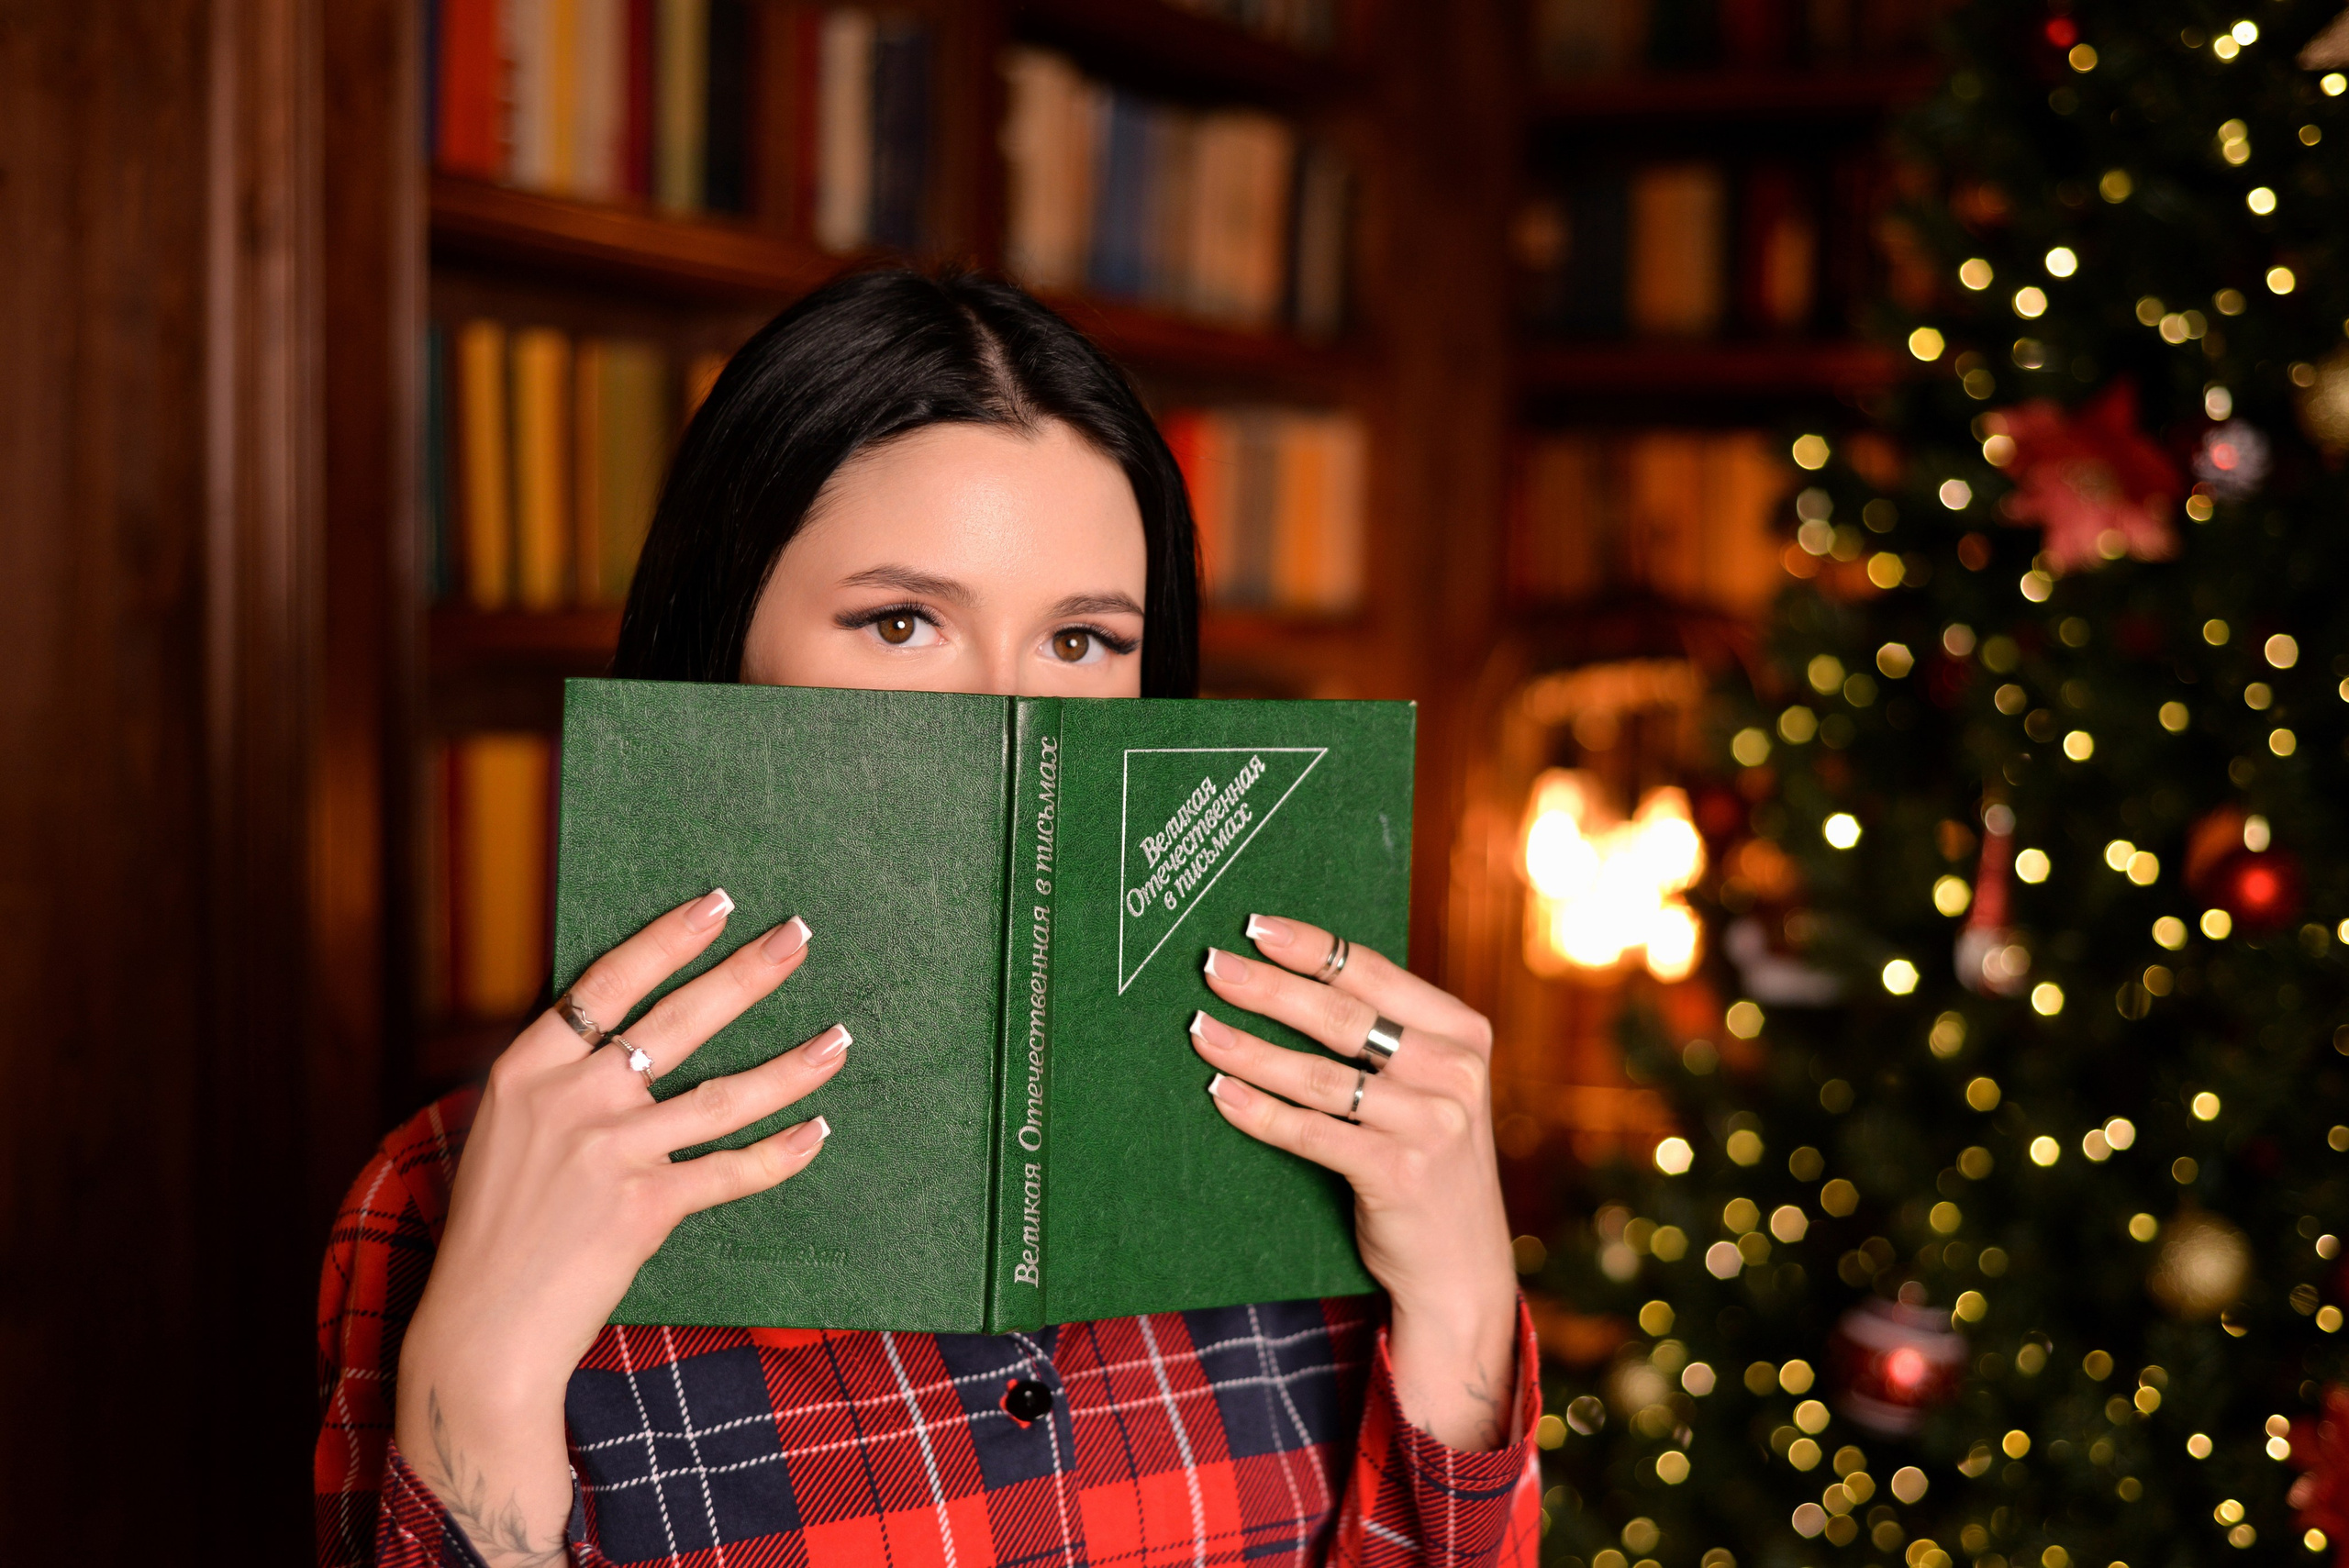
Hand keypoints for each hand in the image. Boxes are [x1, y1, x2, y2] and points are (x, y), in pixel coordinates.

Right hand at [394, 889, 846, 1566]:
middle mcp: (571, 1100)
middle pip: (677, 1020)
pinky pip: (731, 1170)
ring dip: (792, 1066)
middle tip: (797, 935)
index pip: (608, 984)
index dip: (666, 939)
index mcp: (527, 1071)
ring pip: (724, 1095)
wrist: (483, 1327)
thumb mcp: (502, 1134)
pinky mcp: (646, 1207)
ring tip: (840, 1038)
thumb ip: (556, 1084)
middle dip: (746, 973)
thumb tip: (616, 1045)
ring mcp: (612, 1151)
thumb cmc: (493, 1231)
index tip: (716, 905)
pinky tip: (818, 1132)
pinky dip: (780, 1153)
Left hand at [1191, 915, 1517, 1451]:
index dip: (1310, 947)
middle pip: (1341, 1016)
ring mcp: (1432, 1124)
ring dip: (1250, 1050)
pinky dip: (1260, 1112)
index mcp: (1463, 1033)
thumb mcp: (1431, 1087)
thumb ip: (1390, 1036)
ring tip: (1199, 1030)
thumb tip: (1292, 977)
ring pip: (1318, 1075)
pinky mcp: (1399, 1173)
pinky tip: (1221, 1093)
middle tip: (1211, 966)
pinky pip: (1312, 1132)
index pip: (1373, 973)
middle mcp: (1454, 1072)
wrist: (1460, 1268)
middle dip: (1268, 988)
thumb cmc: (1427, 1161)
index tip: (1254, 927)